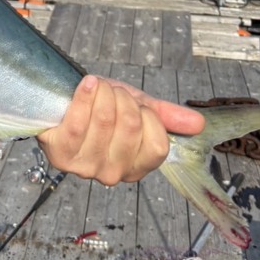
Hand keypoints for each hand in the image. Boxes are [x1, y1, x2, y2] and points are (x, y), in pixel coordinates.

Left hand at [37, 75, 204, 184]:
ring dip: (103, 93)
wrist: (61, 103)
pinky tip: (87, 84)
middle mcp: (112, 174)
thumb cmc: (100, 108)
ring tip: (96, 89)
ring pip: (105, 120)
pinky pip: (78, 122)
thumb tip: (198, 123)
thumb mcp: (137, 108)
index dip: (148, 116)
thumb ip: (166, 116)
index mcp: (136, 167)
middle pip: (131, 127)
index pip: (157, 145)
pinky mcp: (61, 155)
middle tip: (112, 93)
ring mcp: (85, 168)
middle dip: (122, 99)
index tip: (136, 104)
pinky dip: (84, 96)